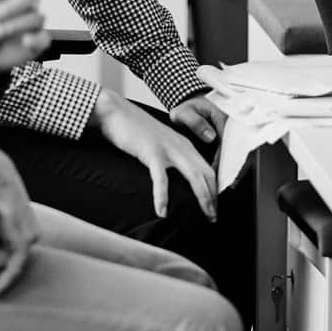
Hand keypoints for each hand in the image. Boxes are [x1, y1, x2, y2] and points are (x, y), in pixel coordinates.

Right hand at [92, 90, 218, 219]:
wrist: (116, 112)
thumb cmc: (136, 131)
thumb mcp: (160, 143)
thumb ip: (170, 157)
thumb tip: (176, 179)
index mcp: (185, 145)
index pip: (208, 169)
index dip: (215, 189)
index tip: (215, 207)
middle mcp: (181, 146)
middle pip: (207, 174)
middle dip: (213, 197)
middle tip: (214, 218)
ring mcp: (168, 148)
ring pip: (194, 176)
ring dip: (203, 197)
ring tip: (206, 216)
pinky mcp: (151, 152)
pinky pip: (161, 178)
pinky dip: (163, 196)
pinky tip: (162, 211)